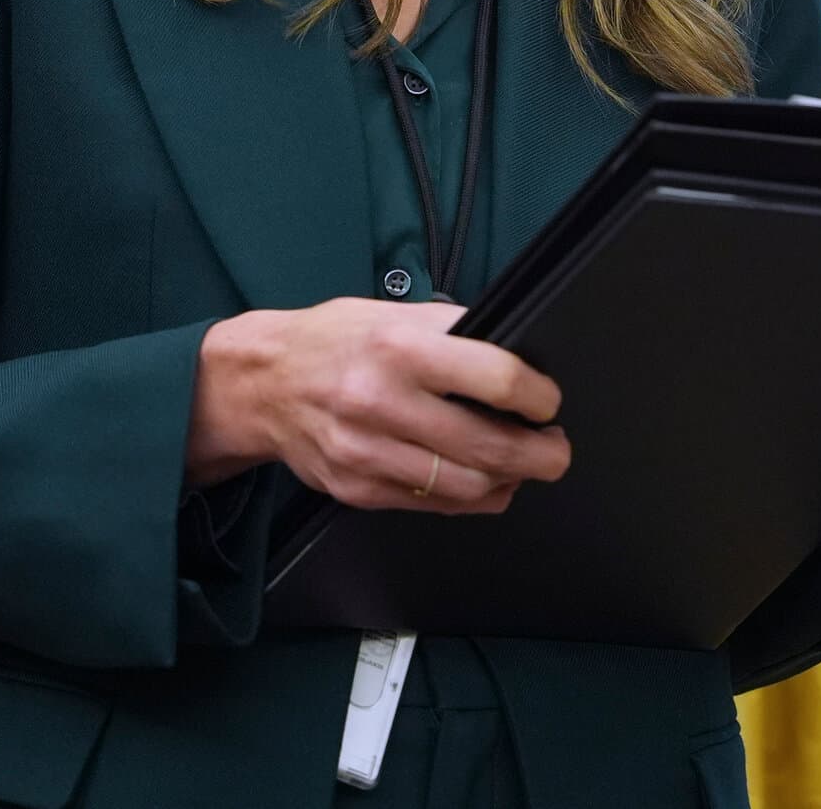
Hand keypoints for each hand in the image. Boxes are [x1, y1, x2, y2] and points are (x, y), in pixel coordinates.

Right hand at [185, 298, 571, 513]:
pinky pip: (432, 505)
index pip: (496, 379)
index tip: (549, 402)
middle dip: (541, 454)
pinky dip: (469, 498)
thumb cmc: (335, 340)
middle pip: (489, 447)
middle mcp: (383, 402)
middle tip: (557, 448)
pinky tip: (482, 481)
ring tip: (523, 466)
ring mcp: (368, 453)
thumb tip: (518, 356)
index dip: (538, 396)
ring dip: (509, 481)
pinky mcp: (358, 489)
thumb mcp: (393, 315)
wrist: (263, 382)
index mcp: (399, 347)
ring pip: (466, 487)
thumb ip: (454, 332)